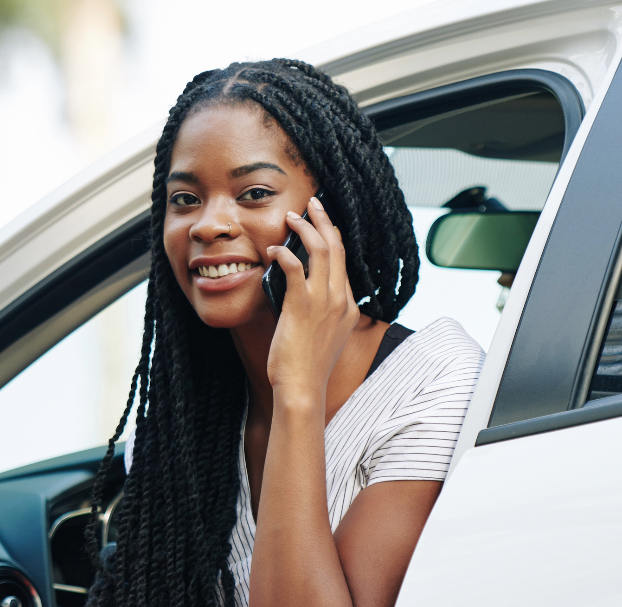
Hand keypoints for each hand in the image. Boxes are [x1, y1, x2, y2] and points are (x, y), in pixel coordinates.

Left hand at [264, 196, 359, 399]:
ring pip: (321, 250)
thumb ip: (319, 313)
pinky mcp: (303, 306)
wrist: (302, 388)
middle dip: (324, 220)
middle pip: (337, 247)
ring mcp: (324, 302)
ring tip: (292, 217)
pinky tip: (272, 250)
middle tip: (312, 204)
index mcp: (349, 307)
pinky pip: (295, 268)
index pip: (343, 261)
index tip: (321, 223)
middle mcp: (341, 300)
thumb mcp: (323, 336)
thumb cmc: (307, 367)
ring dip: (306, 228)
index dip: (332, 237)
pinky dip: (283, 253)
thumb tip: (298, 292)